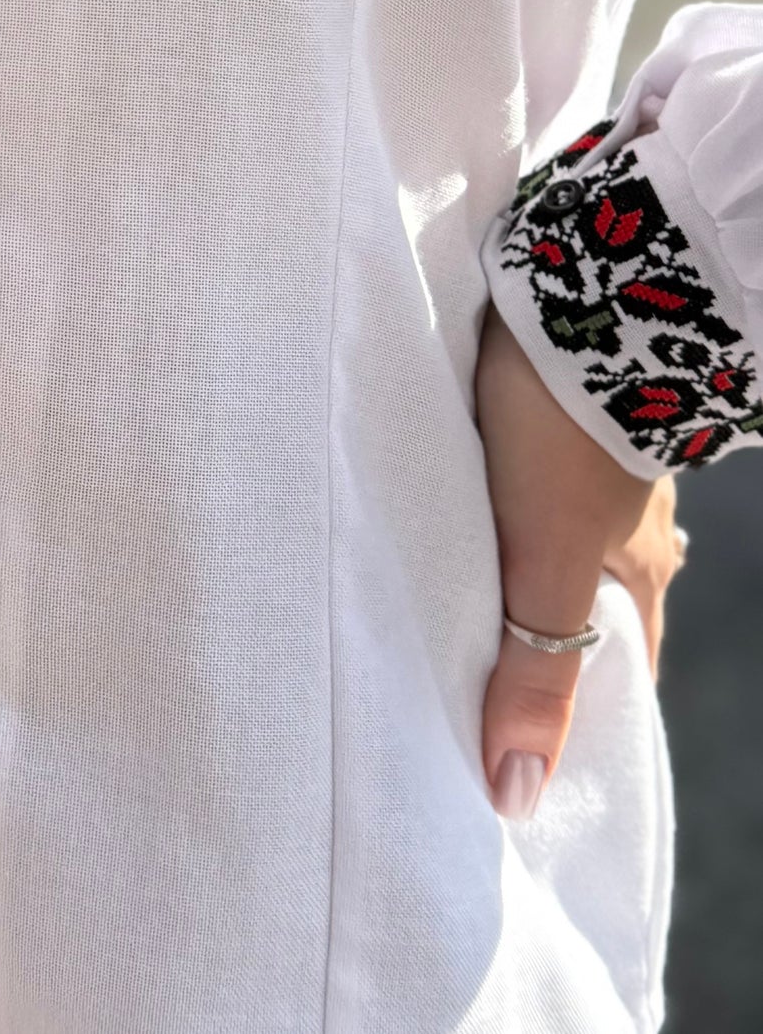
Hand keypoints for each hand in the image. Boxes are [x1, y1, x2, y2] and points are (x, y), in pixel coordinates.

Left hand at [475, 305, 685, 819]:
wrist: (579, 288)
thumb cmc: (567, 430)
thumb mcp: (546, 559)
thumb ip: (534, 669)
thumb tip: (517, 794)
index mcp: (640, 567)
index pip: (616, 665)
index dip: (577, 708)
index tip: (523, 744)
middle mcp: (628, 515)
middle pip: (579, 592)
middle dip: (528, 627)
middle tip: (463, 659)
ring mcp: (590, 451)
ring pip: (546, 524)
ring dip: (502, 546)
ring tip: (440, 569)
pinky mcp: (546, 397)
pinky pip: (519, 461)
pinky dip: (488, 483)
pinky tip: (450, 479)